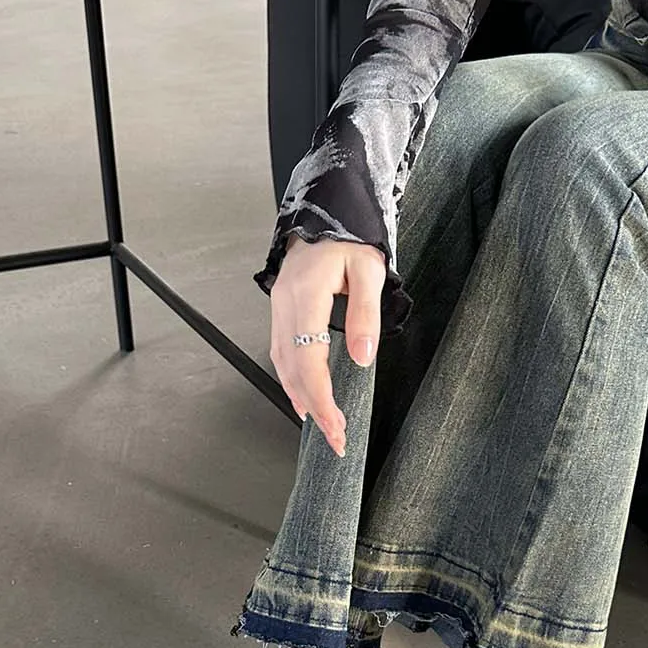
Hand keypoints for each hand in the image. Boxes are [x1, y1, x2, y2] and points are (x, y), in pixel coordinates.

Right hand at [269, 234, 385, 457]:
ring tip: (322, 424)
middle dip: (314, 408)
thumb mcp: (369, 269)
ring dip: (300, 397)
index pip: (309, 360)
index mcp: (306, 295)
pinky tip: (302, 396)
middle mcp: (285, 304)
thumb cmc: (349, 236)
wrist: (327, 210)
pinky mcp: (281, 309)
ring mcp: (278, 307)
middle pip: (292, 369)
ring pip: (281, 363)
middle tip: (336, 437)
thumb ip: (365, 314)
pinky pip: (280, 352)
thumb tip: (362, 356)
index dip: (322, 398)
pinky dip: (291, 379)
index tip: (337, 426)